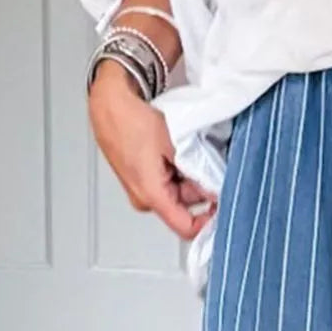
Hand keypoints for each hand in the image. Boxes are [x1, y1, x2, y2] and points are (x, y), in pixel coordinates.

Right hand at [88, 61, 216, 239]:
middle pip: (185, 207)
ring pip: (178, 192)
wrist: (108, 102)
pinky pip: (167, 181)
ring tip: (189, 152)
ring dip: (190, 177)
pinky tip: (177, 151)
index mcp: (151, 196)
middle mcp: (144, 198)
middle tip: (209, 165)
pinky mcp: (140, 178)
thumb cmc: (131, 119)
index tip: (223, 206)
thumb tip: (215, 191)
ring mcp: (141, 189)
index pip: (187, 228)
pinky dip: (177, 169)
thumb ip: (198, 174)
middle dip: (201, 189)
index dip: (209, 221)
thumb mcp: (175, 146)